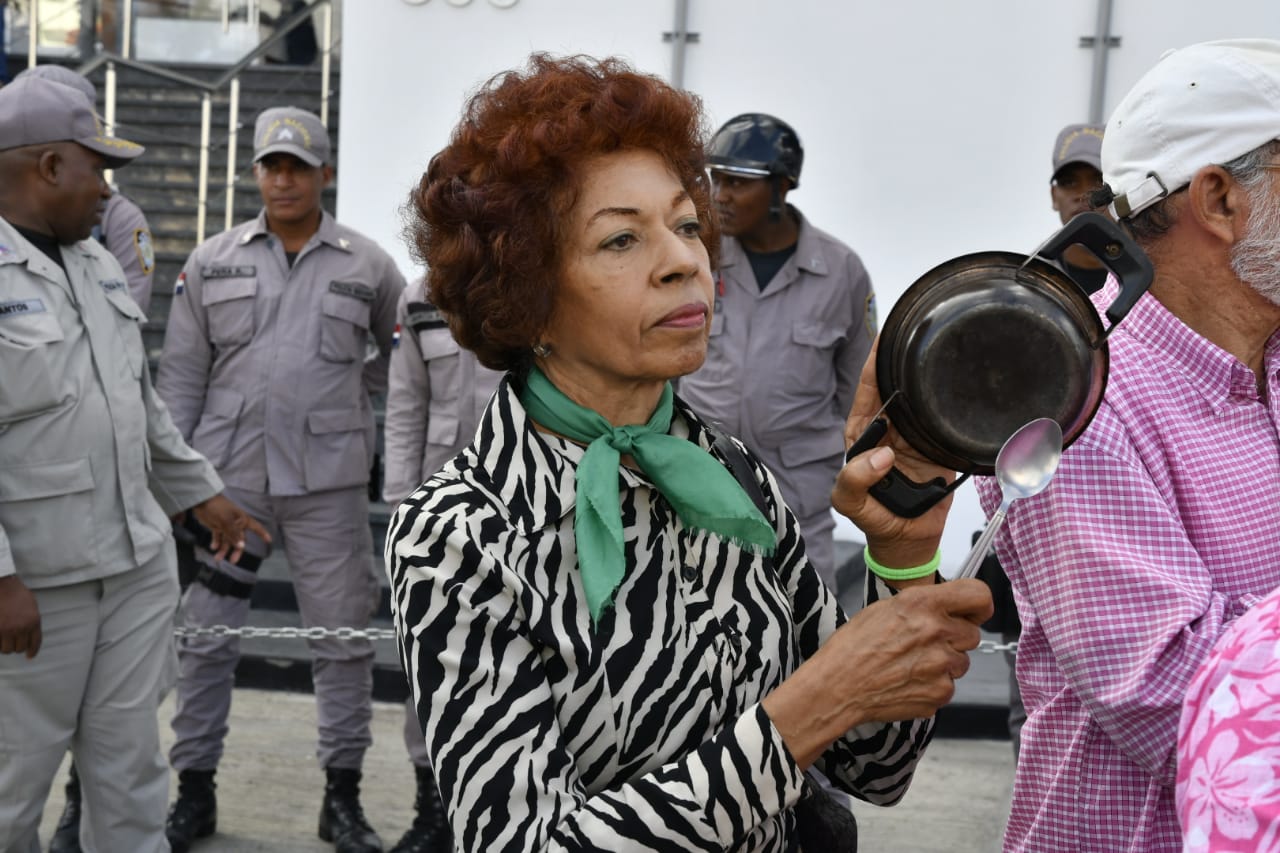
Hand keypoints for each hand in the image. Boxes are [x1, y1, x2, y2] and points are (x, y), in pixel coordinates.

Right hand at [0, 575, 41, 658]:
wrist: (3, 586)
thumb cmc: (17, 593)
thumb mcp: (32, 606)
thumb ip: (32, 621)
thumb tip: (31, 635)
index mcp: (34, 621)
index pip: (35, 643)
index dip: (32, 651)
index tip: (29, 656)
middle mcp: (22, 627)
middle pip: (19, 648)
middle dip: (16, 647)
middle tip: (12, 642)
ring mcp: (7, 629)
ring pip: (6, 649)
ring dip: (5, 646)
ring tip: (4, 639)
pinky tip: (0, 639)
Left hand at [190, 494, 270, 563]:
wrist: (201, 500)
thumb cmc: (217, 507)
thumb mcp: (226, 520)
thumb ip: (234, 534)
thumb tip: (242, 546)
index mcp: (242, 520)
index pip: (256, 527)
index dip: (263, 534)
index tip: (269, 541)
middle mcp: (236, 524)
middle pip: (240, 540)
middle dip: (236, 551)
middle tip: (233, 561)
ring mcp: (226, 526)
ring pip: (227, 541)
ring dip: (223, 550)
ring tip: (217, 558)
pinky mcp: (217, 526)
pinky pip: (218, 538)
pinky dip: (216, 543)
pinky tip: (213, 547)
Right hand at [763, 578, 992, 766]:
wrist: (838, 686)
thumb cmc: (854, 646)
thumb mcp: (885, 608)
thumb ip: (923, 605)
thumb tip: (950, 608)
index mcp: (922, 604)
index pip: (978, 595)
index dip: (979, 605)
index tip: (975, 612)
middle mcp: (937, 632)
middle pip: (972, 634)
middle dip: (955, 638)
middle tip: (926, 643)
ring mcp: (941, 665)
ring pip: (962, 662)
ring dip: (944, 663)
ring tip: (911, 664)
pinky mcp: (940, 693)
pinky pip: (949, 685)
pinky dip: (934, 685)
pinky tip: (908, 681)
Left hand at [832, 338, 955, 570]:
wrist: (908, 539)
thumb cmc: (872, 516)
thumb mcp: (848, 502)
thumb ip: (853, 480)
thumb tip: (882, 455)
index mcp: (863, 431)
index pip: (867, 389)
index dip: (874, 362)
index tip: (885, 338)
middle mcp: (890, 428)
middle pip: (898, 386)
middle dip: (906, 362)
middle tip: (921, 334)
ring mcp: (916, 436)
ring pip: (923, 399)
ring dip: (932, 381)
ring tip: (944, 352)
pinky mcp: (939, 447)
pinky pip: (946, 422)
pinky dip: (954, 406)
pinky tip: (964, 387)